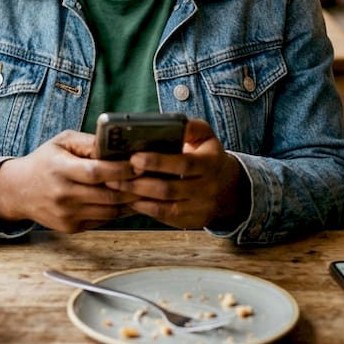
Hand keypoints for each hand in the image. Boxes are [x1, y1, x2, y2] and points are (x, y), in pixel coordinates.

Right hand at [0, 130, 139, 232]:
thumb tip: (118, 144)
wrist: (18, 191)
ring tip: (150, 191)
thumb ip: (89, 142)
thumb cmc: (45, 161)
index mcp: (59, 169)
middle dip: (135, 188)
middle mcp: (62, 195)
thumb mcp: (62, 141)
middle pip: (107, 195)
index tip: (140, 163)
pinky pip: (103, 220)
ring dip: (132, 202)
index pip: (95, 172)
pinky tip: (132, 201)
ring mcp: (67, 215)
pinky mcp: (71, 228)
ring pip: (109, 212)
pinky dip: (120, 211)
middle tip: (156, 179)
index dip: (120, 170)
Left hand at [106, 119, 245, 229]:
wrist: (229, 188)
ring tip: (116, 188)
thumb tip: (172, 121)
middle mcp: (207, 189)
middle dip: (139, 183)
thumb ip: (191, 127)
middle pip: (169, 189)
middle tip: (113, 176)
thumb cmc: (209, 156)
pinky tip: (130, 200)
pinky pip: (165, 218)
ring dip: (138, 198)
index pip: (183, 164)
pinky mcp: (192, 222)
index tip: (134, 158)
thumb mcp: (206, 137)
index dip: (158, 162)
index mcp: (210, 164)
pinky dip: (145, 209)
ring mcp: (200, 208)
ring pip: (165, 207)